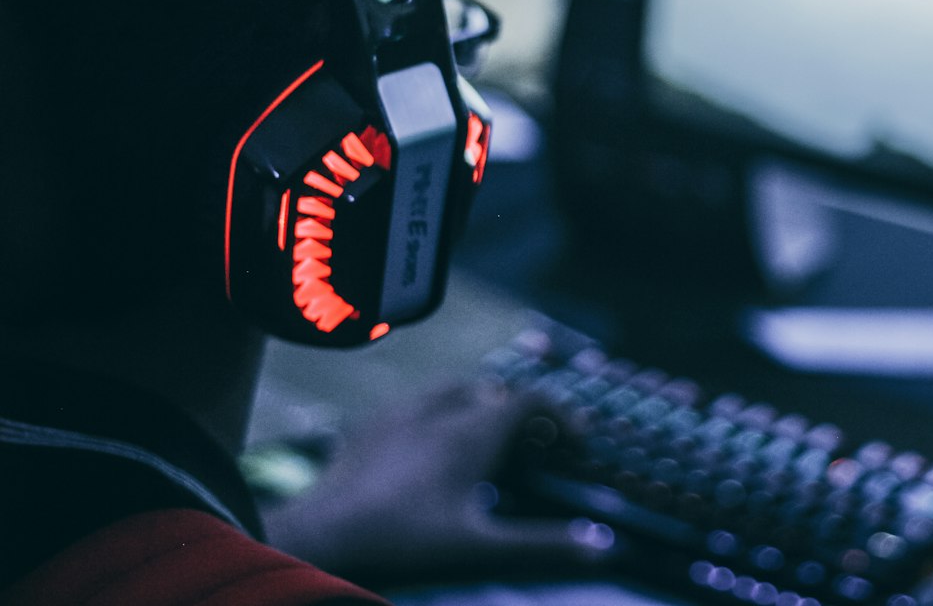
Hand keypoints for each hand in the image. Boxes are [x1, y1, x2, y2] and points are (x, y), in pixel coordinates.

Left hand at [262, 379, 612, 587]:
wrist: (320, 539)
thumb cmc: (404, 544)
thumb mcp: (482, 550)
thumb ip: (544, 547)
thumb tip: (603, 545)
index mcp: (473, 432)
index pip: (533, 400)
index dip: (562, 416)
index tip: (577, 444)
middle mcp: (440, 411)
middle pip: (494, 394)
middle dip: (521, 415)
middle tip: (534, 453)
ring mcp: (399, 415)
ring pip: (451, 391)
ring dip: (477, 407)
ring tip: (484, 441)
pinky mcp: (366, 428)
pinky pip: (411, 405)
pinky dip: (434, 417)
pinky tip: (425, 450)